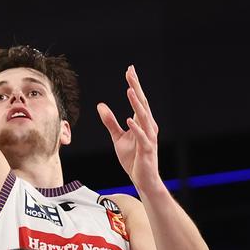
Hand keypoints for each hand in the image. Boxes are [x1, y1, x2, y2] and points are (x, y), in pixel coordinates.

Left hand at [97, 66, 162, 195]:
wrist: (143, 179)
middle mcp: (148, 127)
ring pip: (143, 117)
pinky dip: (136, 128)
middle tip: (130, 72)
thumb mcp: (117, 138)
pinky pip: (142, 137)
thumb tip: (100, 106)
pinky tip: (129, 119)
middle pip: (142, 103)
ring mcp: (149, 138)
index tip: (129, 70)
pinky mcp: (147, 149)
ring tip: (130, 90)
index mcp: (142, 122)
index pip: (138, 100)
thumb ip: (110, 122)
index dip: (134, 84)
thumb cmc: (133, 158)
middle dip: (136, 87)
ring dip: (136, 104)